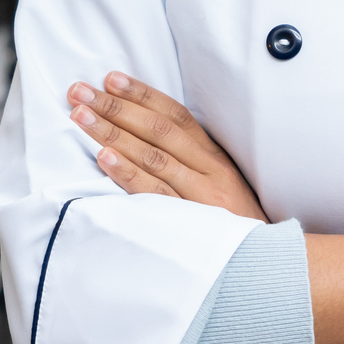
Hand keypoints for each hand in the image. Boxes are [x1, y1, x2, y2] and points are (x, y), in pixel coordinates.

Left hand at [68, 72, 266, 220]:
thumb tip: (145, 134)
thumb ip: (190, 160)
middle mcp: (208, 170)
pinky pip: (154, 194)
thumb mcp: (219, 184)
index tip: (110, 79)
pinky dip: (129, 174)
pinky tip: (104, 159)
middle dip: (116, 107)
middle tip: (79, 92)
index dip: (142, 94)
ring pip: (153, 156)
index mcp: (213, 156)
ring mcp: (199, 196)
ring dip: (113, 133)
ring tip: (81, 117)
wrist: (263, 264)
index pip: (175, 115)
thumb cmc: (233, 223)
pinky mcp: (191, 222)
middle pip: (159, 130)